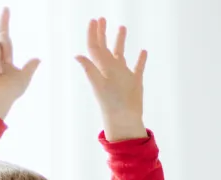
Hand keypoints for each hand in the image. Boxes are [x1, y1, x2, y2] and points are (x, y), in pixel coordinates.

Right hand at [0, 8, 40, 119]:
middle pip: (1, 38)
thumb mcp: (23, 78)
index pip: (3, 35)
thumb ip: (29, 68)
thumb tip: (38, 59)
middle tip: (3, 68)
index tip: (7, 8)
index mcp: (1, 56)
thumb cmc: (8, 92)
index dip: (4, 21)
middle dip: (7, 51)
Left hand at [76, 18, 147, 141]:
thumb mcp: (99, 83)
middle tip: (102, 18)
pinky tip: (143, 51)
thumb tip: (77, 55)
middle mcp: (110, 69)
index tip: (94, 21)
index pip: (95, 46)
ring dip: (120, 40)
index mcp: (101, 67)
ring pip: (121, 53)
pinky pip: (138, 67)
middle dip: (103, 32)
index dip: (93, 33)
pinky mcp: (135, 81)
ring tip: (122, 27)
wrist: (124, 118)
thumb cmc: (111, 102)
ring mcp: (123, 74)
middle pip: (105, 46)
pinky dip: (140, 59)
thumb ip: (90, 68)